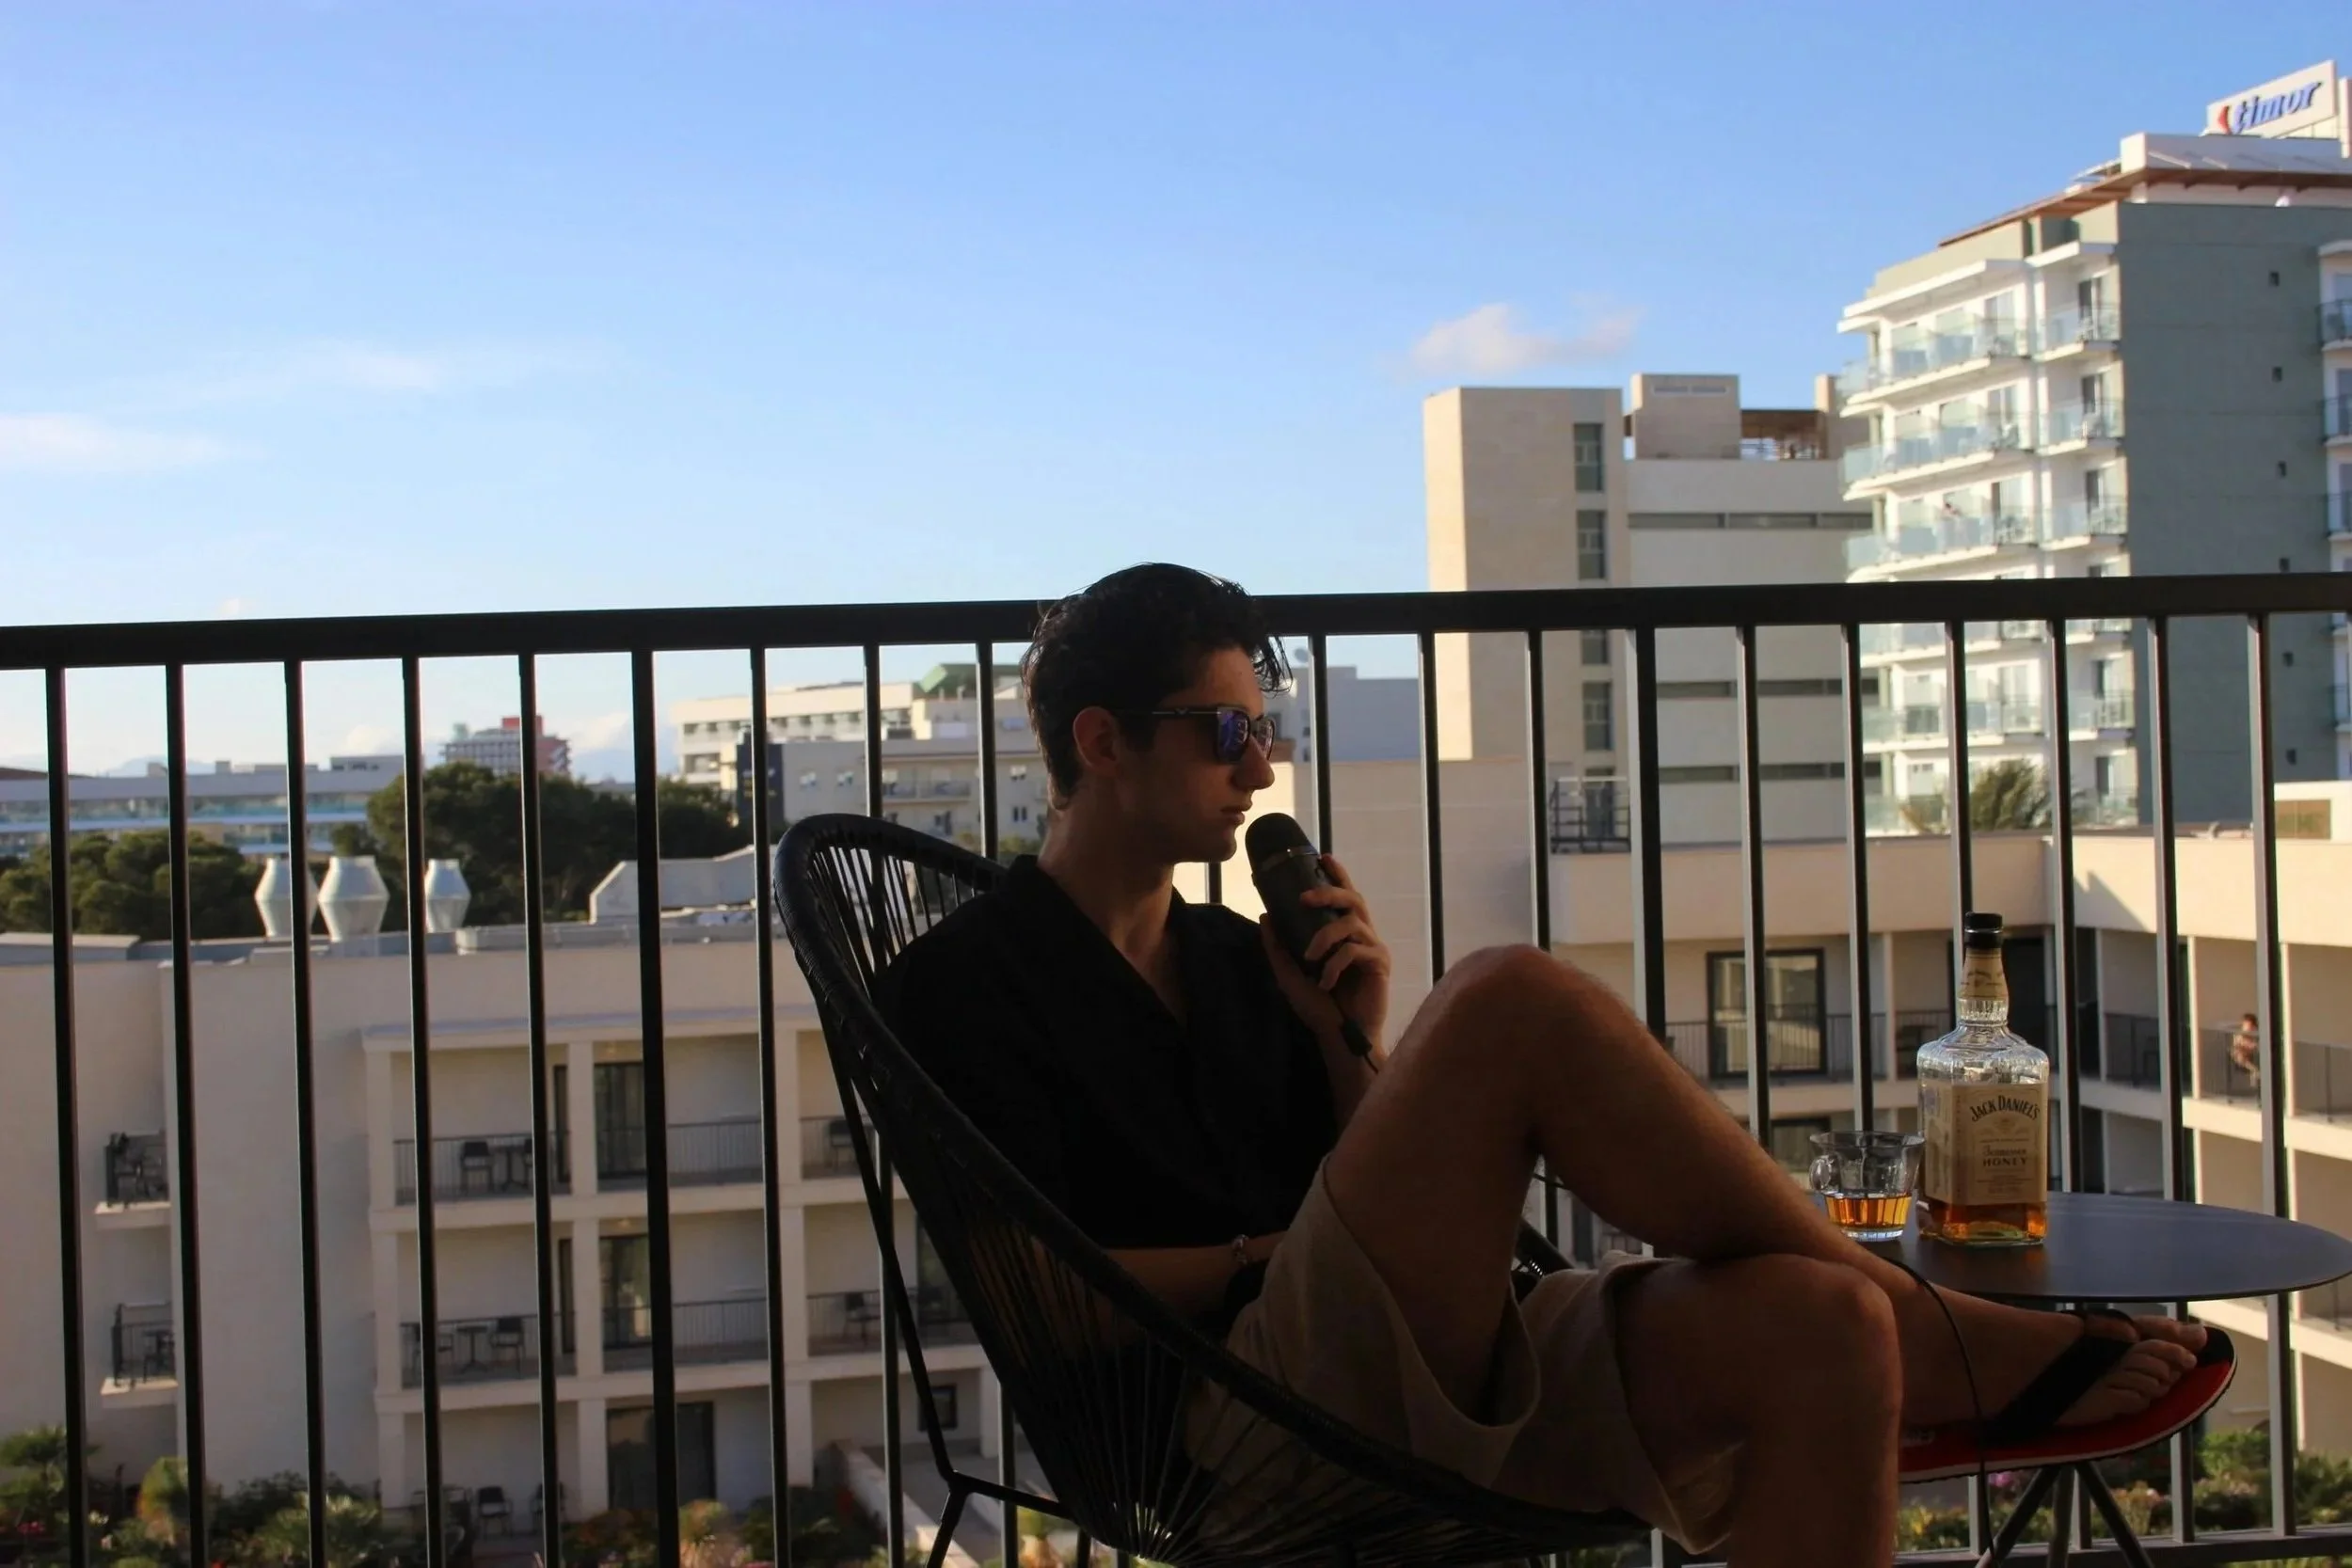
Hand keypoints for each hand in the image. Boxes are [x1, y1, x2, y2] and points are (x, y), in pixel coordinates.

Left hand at [1259, 853, 1390, 1053]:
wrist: (1338, 1038)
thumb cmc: (1318, 1008)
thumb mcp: (1289, 973)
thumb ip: (1277, 946)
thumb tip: (1265, 915)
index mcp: (1344, 934)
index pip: (1344, 896)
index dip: (1337, 874)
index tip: (1322, 856)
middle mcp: (1362, 936)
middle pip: (1354, 898)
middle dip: (1329, 891)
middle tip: (1304, 897)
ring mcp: (1373, 949)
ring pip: (1352, 923)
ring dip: (1325, 936)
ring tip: (1309, 957)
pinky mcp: (1380, 964)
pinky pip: (1355, 951)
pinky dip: (1335, 965)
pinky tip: (1325, 982)